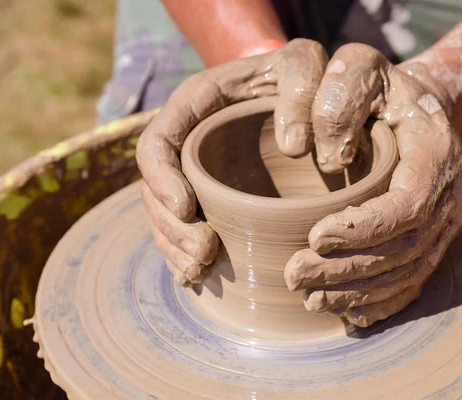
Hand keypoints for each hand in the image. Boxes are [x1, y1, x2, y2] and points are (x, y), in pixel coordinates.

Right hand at [136, 39, 328, 283]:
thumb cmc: (301, 76)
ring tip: (202, 269)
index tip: (187, 209)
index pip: (159, 143)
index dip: (162, 179)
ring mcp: (197, 173)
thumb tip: (295, 144)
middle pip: (157, 189)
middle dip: (171, 227)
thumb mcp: (304, 64)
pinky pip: (186, 229)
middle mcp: (188, 142)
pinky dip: (187, 255)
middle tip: (204, 252)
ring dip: (177, 247)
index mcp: (196, 105)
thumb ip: (302, 83)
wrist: (301, 90)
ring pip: (167, 216)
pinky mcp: (211, 196)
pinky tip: (200, 276)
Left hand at [284, 43, 461, 327]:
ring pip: (407, 272)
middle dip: (348, 269)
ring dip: (357, 292)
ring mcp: (444, 223)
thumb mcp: (359, 68)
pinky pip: (412, 282)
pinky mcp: (432, 241)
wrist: (414, 104)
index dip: (365, 228)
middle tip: (295, 275)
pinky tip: (345, 314)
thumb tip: (330, 160)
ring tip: (309, 298)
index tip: (315, 236)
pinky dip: (380, 303)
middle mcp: (448, 194)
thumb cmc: (379, 87)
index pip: (409, 204)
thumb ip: (342, 95)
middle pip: (405, 248)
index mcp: (435, 151)